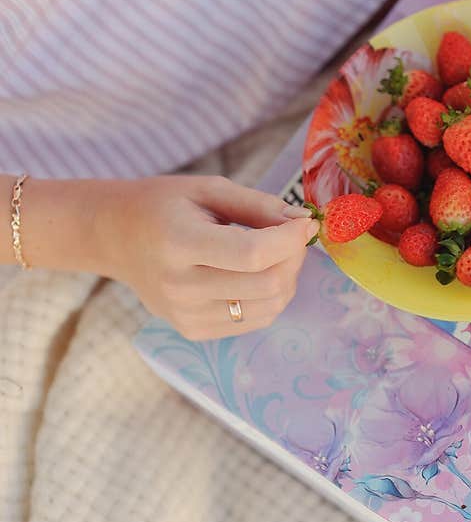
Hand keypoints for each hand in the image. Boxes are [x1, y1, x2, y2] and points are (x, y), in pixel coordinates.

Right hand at [98, 175, 317, 339]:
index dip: (290, 240)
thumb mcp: (208, 190)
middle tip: (293, 236)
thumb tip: (303, 223)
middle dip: (294, 258)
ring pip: (269, 307)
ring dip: (287, 279)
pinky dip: (270, 297)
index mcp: (179, 244)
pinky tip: (257, 275)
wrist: (115, 238)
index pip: (253, 254)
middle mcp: (180, 287)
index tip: (306, 223)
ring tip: (275, 254)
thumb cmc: (163, 206)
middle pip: (268, 284)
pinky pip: (255, 320)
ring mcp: (186, 316)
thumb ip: (259, 205)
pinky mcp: (193, 331)